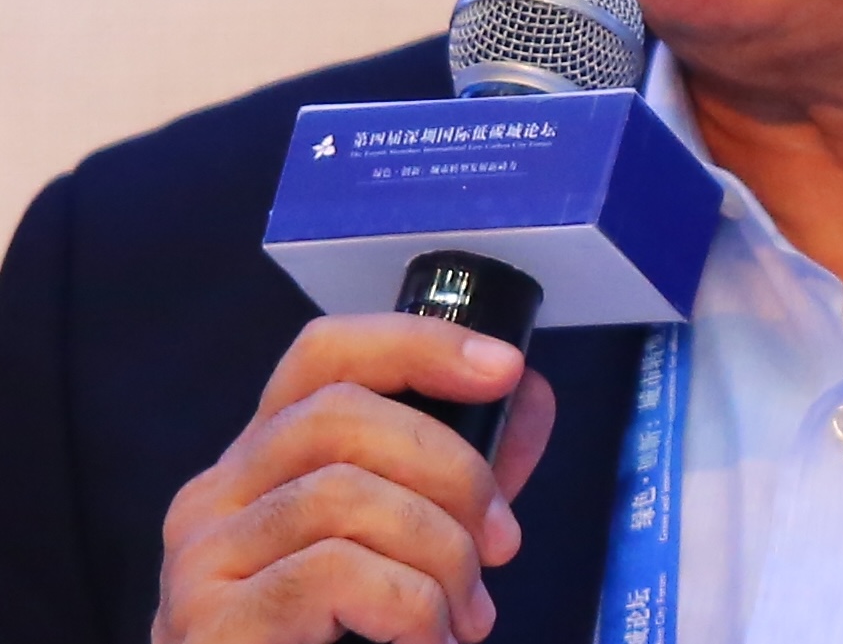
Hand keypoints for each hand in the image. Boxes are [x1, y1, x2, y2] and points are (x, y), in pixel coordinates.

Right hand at [152, 313, 555, 643]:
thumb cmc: (351, 641)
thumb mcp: (417, 542)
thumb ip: (463, 474)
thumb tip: (529, 395)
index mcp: (263, 458)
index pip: (325, 353)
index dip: (418, 343)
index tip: (507, 368)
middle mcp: (214, 494)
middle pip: (338, 415)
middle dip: (451, 466)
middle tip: (503, 541)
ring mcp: (199, 560)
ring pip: (340, 494)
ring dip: (440, 550)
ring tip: (470, 614)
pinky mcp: (209, 625)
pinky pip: (330, 572)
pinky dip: (409, 603)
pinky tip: (430, 641)